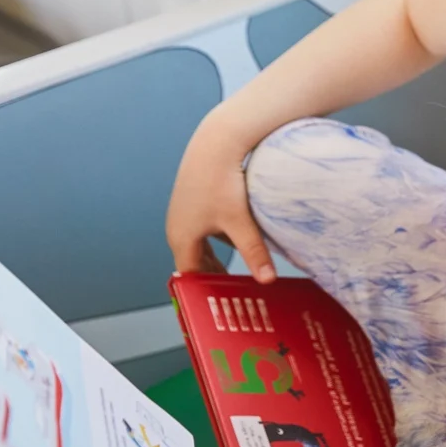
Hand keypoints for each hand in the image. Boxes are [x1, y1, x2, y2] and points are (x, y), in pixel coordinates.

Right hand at [167, 111, 275, 281]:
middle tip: (231, 296)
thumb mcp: (240, 221)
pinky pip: (205, 230)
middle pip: (194, 263)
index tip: (221, 305)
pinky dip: (220, 240)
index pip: (190, 276)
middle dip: (212, 278)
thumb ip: (254, 252)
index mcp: (181, 238)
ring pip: (201, 246)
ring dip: (217, 259)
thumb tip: (267, 280)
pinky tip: (240, 242)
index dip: (204, 292)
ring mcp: (184, 214)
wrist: (216, 142)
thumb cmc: (221, 181)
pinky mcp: (195, 201)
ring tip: (236, 276)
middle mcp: (177, 228)